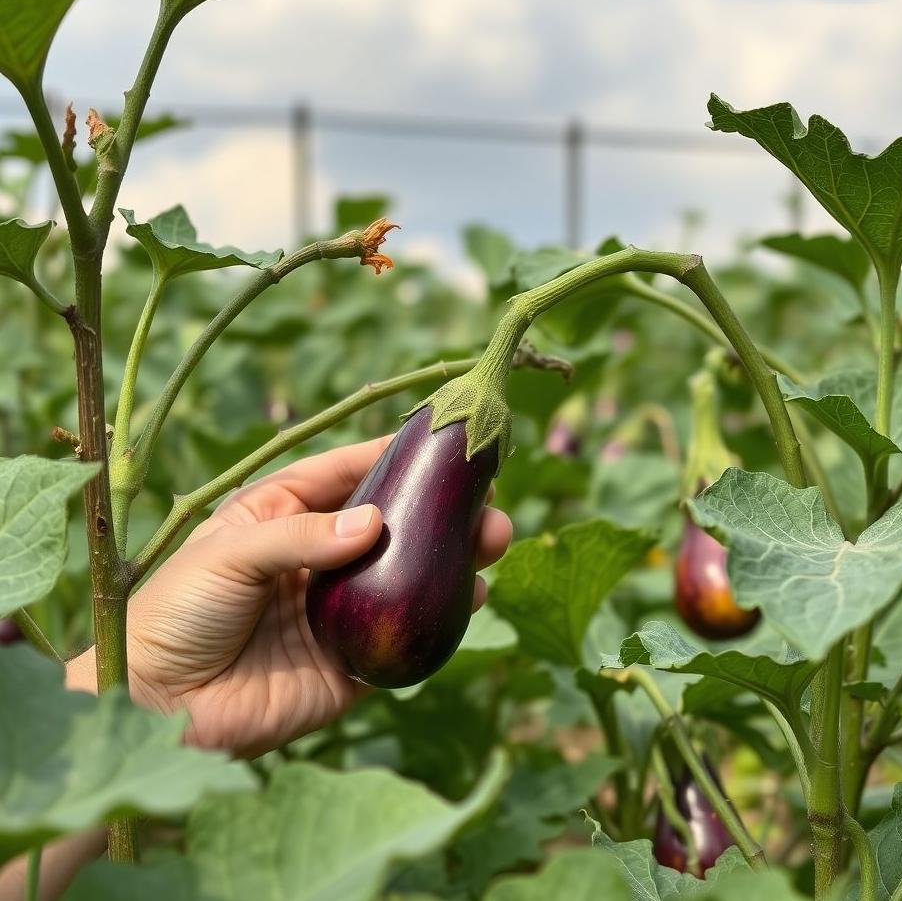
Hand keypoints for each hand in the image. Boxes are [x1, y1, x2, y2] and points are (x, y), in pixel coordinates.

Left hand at [98, 437, 510, 757]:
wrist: (159, 708)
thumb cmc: (177, 613)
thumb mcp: (229, 555)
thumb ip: (301, 537)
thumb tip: (375, 524)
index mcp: (283, 515)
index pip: (347, 474)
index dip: (394, 456)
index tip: (442, 442)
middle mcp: (318, 557)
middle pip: (392, 524)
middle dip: (439, 510)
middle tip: (486, 501)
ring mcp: (338, 610)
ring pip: (407, 575)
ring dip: (451, 558)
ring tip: (493, 540)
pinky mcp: (351, 661)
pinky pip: (403, 635)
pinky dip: (440, 617)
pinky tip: (472, 596)